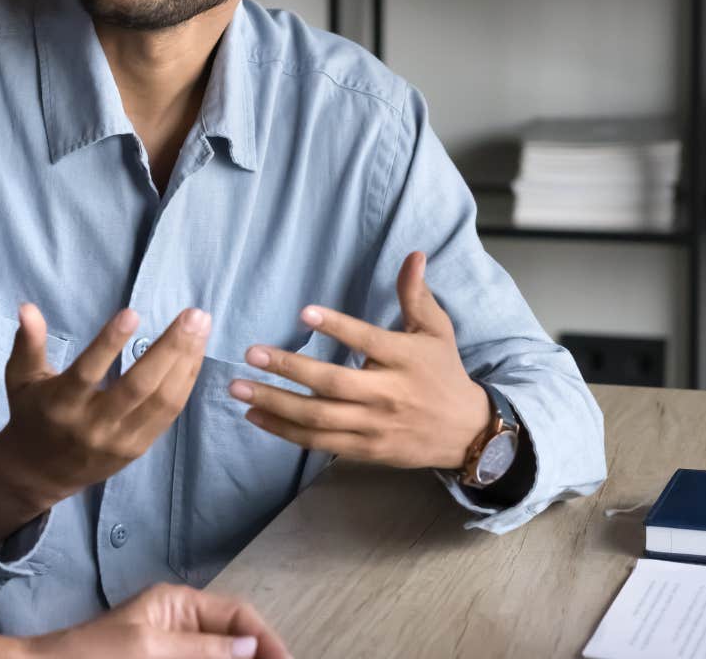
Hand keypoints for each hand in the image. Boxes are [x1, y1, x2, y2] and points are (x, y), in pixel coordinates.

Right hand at [0, 304, 209, 548]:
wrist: (40, 473)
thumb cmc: (31, 414)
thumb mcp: (20, 378)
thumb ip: (28, 342)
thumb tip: (27, 307)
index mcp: (61, 404)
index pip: (87, 372)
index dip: (109, 343)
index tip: (132, 312)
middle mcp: (92, 426)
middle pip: (138, 387)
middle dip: (170, 349)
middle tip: (193, 315)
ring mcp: (119, 440)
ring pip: (161, 400)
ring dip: (186, 361)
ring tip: (200, 326)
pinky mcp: (137, 448)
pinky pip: (168, 413)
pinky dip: (184, 381)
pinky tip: (194, 353)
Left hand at [24, 583, 291, 658]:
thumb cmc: (91, 655)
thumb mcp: (149, 648)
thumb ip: (202, 649)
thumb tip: (250, 647)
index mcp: (178, 606)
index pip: (238, 615)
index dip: (267, 640)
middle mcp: (180, 626)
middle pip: (233, 642)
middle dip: (256, 657)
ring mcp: (170, 650)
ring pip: (219, 658)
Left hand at [230, 252, 489, 470]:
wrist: (466, 432)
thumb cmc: (443, 372)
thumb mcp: (435, 330)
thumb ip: (416, 295)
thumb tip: (413, 255)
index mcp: (405, 359)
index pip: (367, 340)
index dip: (337, 327)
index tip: (303, 313)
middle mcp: (387, 393)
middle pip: (332, 383)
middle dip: (288, 369)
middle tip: (251, 353)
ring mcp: (374, 425)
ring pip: (318, 417)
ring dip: (275, 403)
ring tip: (239, 389)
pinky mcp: (365, 449)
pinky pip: (319, 442)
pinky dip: (285, 431)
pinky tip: (256, 417)